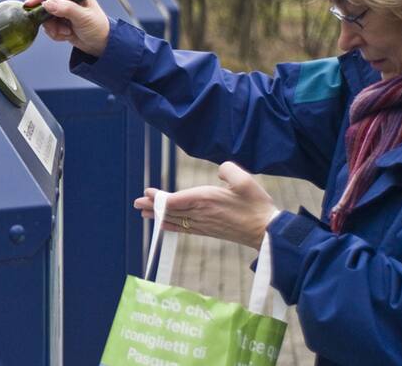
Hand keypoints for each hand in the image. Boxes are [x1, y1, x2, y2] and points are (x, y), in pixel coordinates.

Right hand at [24, 0, 110, 56]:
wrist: (100, 44)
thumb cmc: (98, 28)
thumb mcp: (83, 18)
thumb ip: (66, 9)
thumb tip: (47, 4)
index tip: (31, 4)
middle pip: (45, 2)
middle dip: (48, 18)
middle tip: (55, 27)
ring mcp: (63, 8)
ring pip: (45, 16)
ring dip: (53, 28)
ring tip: (67, 32)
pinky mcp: (59, 19)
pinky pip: (48, 25)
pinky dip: (55, 33)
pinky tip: (67, 34)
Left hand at [133, 162, 279, 248]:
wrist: (265, 231)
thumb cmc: (256, 204)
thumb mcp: (245, 180)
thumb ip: (228, 170)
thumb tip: (219, 172)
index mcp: (206, 199)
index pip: (176, 199)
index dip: (159, 197)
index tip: (147, 192)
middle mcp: (201, 213)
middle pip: (171, 210)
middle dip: (152, 206)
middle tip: (136, 202)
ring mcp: (203, 224)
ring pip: (175, 220)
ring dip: (157, 216)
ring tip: (142, 212)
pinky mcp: (208, 231)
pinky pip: (183, 229)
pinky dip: (170, 226)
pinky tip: (162, 226)